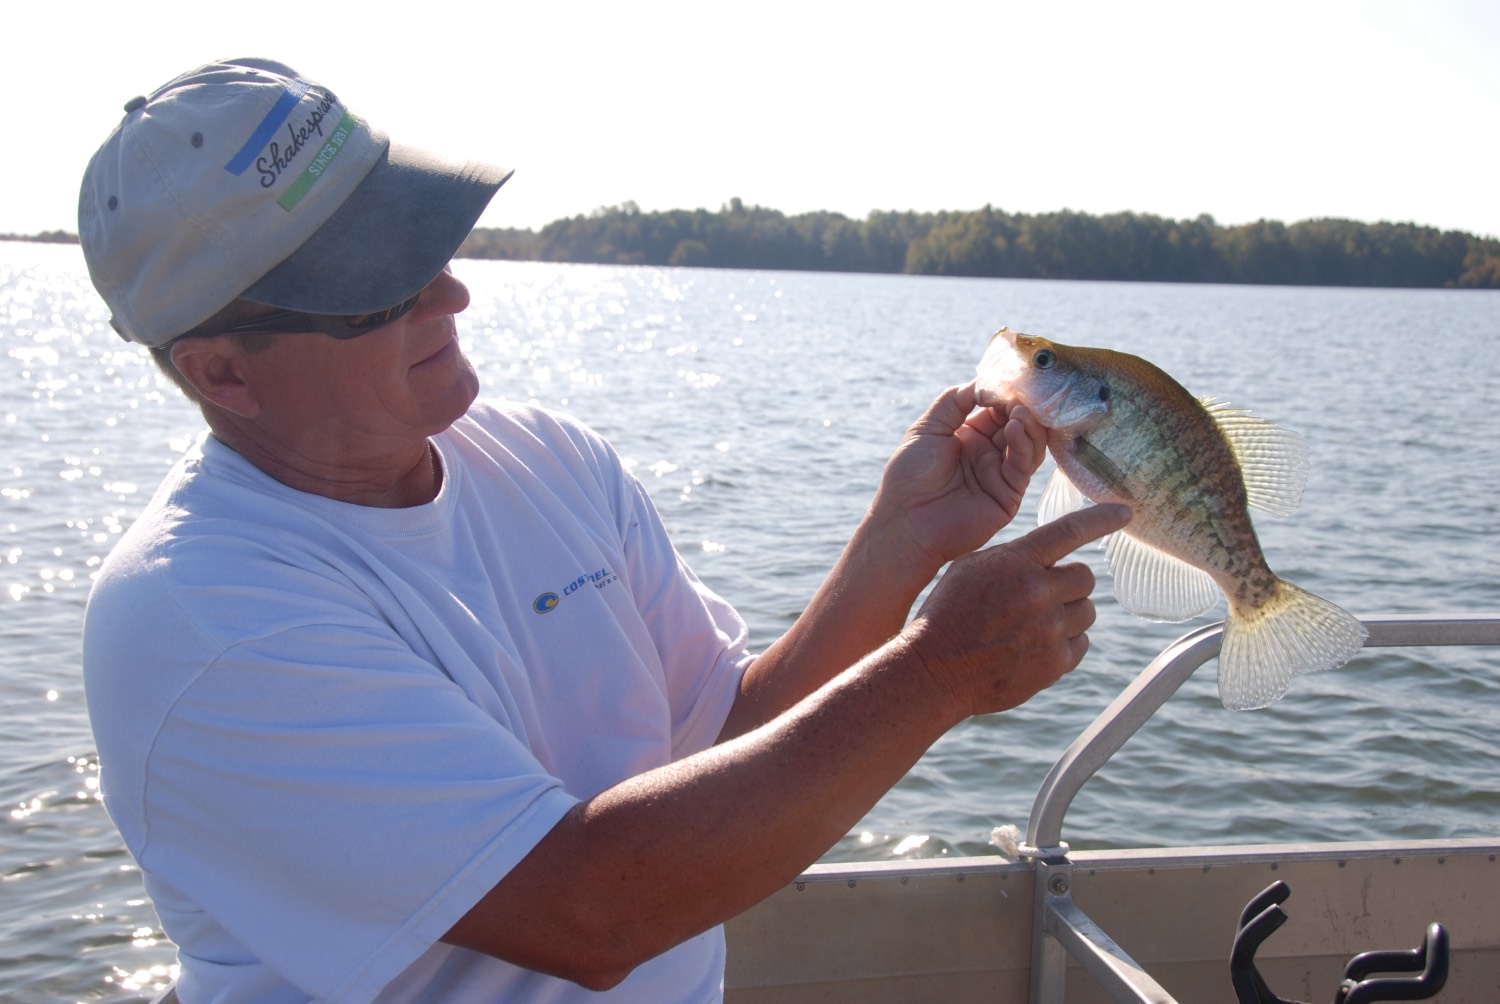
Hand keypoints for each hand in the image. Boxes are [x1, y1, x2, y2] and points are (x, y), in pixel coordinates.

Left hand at [871, 383, 1047, 575]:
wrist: (904, 522)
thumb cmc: (908, 476)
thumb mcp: (927, 428)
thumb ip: (954, 402)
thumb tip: (983, 381)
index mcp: (968, 435)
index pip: (997, 408)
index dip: (1005, 393)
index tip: (1012, 377)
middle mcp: (987, 452)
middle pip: (1017, 423)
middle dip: (1022, 405)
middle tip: (1027, 391)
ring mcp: (999, 474)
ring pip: (1027, 443)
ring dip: (1028, 423)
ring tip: (1020, 410)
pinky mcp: (1008, 495)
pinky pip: (1023, 465)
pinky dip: (1024, 444)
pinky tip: (1016, 427)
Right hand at [903, 503, 1131, 718]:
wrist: (935, 669)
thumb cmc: (948, 614)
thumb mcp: (972, 569)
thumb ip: (1014, 557)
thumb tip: (1051, 555)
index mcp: (1016, 562)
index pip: (1071, 531)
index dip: (1102, 518)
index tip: (1125, 512)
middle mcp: (1038, 591)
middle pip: (1086, 577)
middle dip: (1068, 584)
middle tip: (1043, 596)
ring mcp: (1050, 629)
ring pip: (1086, 611)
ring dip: (1067, 614)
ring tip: (1032, 625)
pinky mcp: (1056, 662)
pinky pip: (1081, 643)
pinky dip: (1063, 644)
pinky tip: (1033, 647)